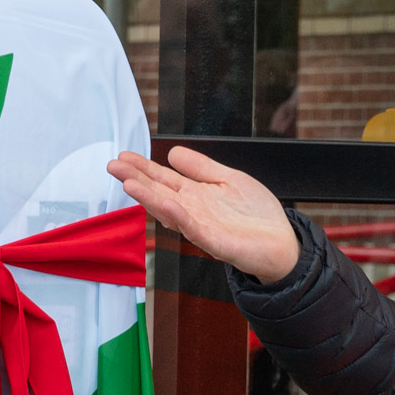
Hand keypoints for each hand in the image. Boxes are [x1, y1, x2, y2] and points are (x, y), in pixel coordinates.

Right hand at [107, 146, 300, 282]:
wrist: (281, 243)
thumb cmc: (256, 216)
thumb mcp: (228, 179)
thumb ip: (201, 167)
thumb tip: (173, 151)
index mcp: (195, 195)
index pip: (163, 178)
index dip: (143, 167)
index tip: (123, 156)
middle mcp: (193, 211)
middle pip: (159, 192)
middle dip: (136, 179)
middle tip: (113, 166)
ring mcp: (201, 227)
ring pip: (170, 211)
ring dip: (149, 198)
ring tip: (129, 184)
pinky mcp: (216, 242)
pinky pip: (194, 229)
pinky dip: (180, 217)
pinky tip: (167, 205)